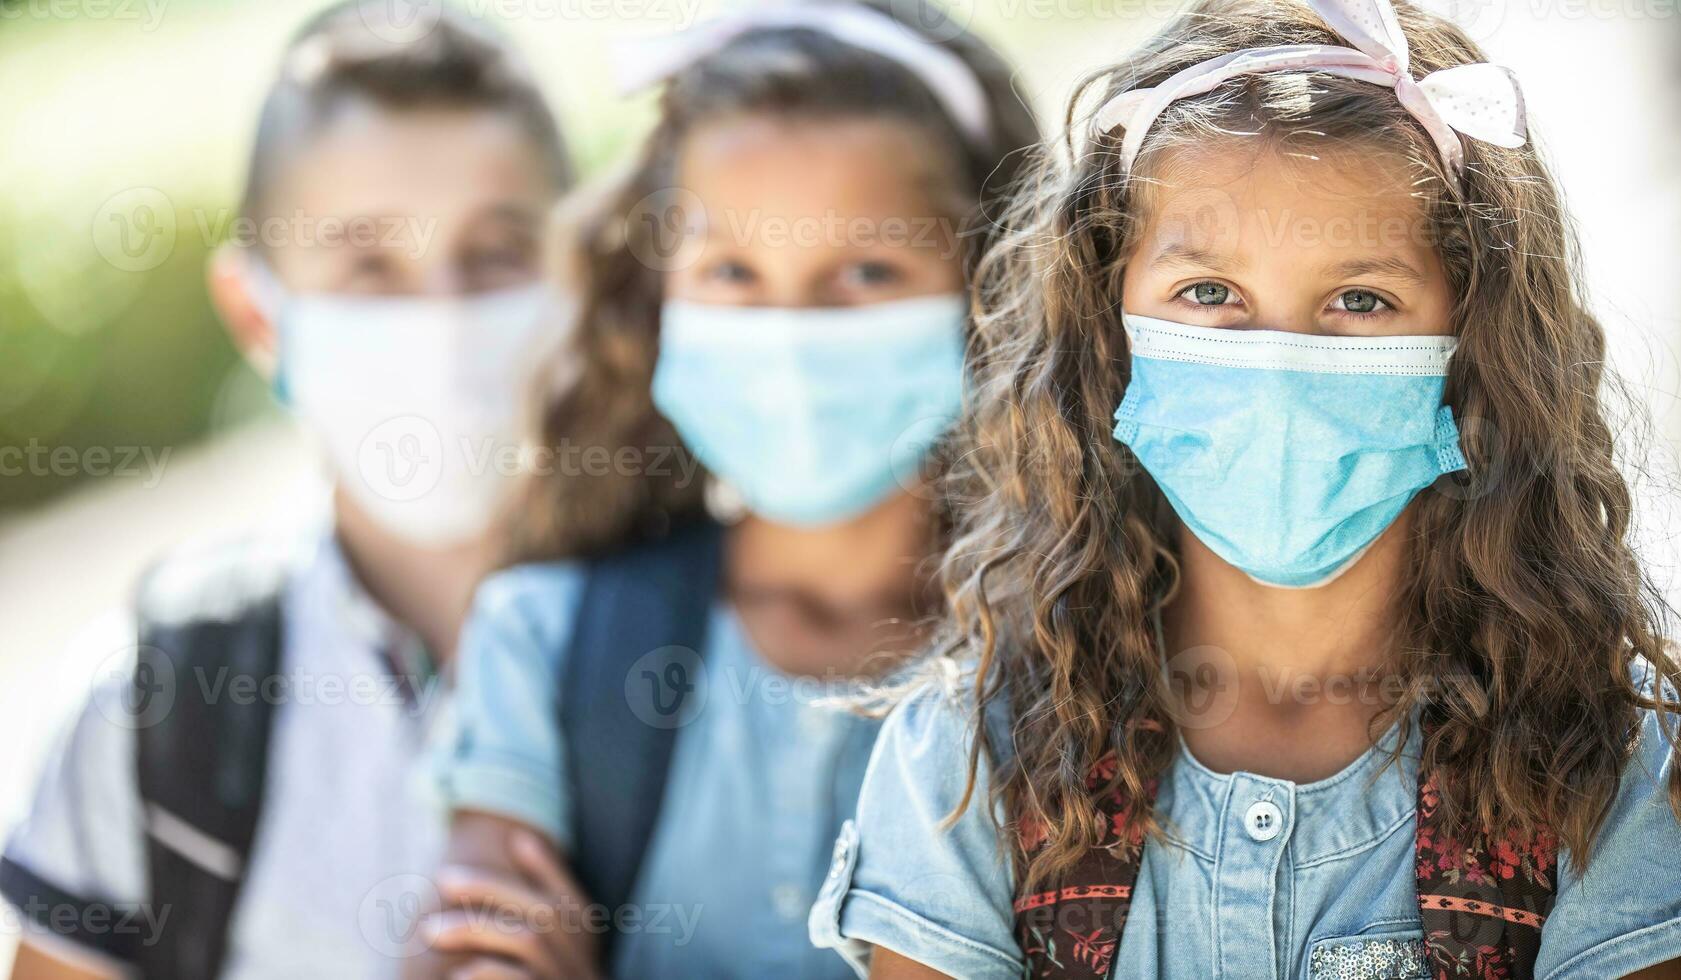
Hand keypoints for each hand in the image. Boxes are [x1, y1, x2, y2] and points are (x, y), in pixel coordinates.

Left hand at [423, 831, 603, 979]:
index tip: (511, 840)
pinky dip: (485, 972)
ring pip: (529, 942)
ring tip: (430, 930)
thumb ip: (548, 899)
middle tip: (444, 878)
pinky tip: (458, 974)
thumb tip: (523, 838)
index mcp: (586, 945)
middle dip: (492, 889)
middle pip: (543, 912)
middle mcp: (583, 965)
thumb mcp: (561, 950)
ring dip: (477, 927)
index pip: (569, 896)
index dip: (546, 866)